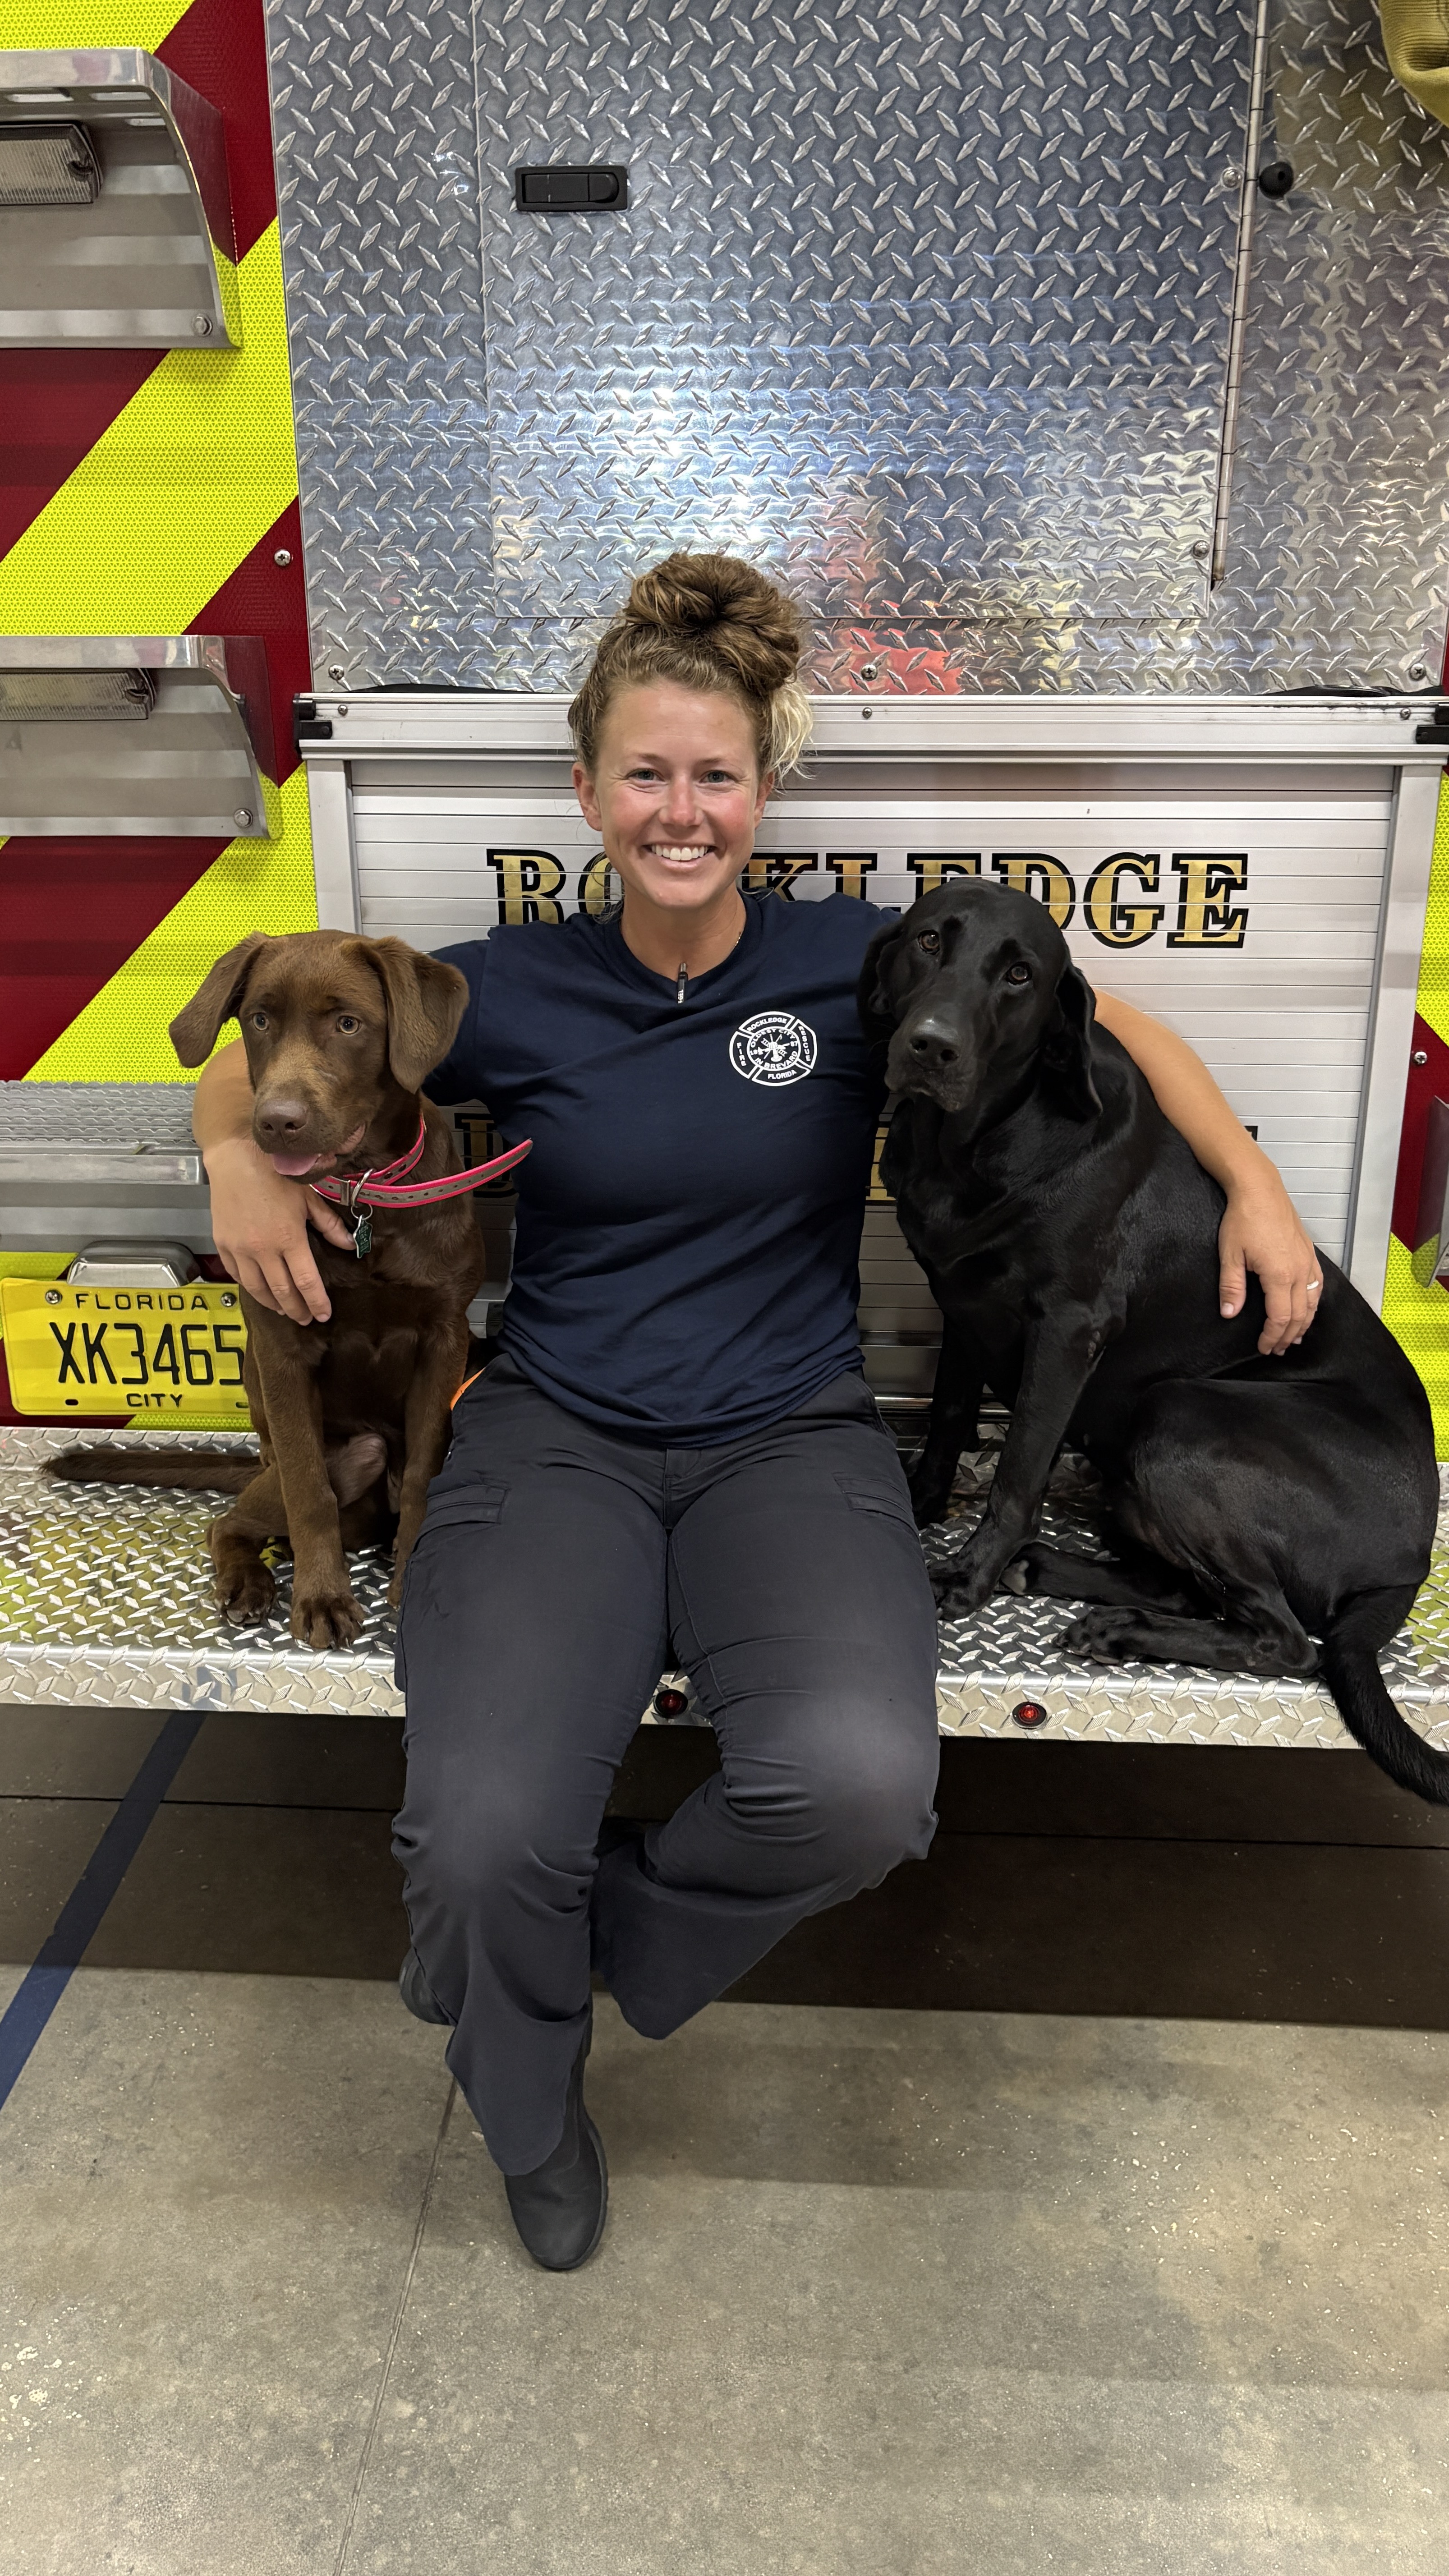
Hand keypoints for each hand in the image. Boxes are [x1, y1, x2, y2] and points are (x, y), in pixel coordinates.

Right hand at [204, 1134, 354, 1323]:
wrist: (235, 1158)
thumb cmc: (275, 1173)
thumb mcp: (308, 1196)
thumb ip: (329, 1224)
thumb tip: (349, 1245)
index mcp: (289, 1238)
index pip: (306, 1282)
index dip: (317, 1302)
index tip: (324, 1315)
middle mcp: (263, 1250)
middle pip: (282, 1292)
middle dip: (296, 1309)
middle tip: (305, 1319)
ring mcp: (240, 1250)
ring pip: (257, 1289)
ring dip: (273, 1304)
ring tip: (284, 1310)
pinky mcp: (223, 1245)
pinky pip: (237, 1275)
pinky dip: (250, 1287)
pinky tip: (259, 1290)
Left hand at [1218, 1172, 1321, 1355]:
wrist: (1260, 1189)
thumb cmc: (1244, 1217)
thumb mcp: (1230, 1255)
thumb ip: (1231, 1287)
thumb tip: (1229, 1313)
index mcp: (1279, 1275)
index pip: (1280, 1318)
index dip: (1271, 1336)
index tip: (1263, 1346)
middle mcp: (1298, 1270)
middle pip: (1299, 1315)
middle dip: (1287, 1336)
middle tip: (1276, 1348)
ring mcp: (1307, 1260)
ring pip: (1313, 1302)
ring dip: (1304, 1323)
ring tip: (1294, 1337)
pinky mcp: (1309, 1251)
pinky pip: (1318, 1283)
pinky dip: (1314, 1301)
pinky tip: (1308, 1307)